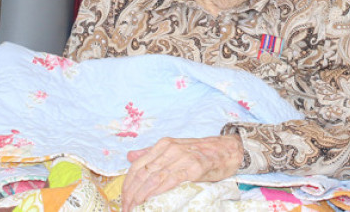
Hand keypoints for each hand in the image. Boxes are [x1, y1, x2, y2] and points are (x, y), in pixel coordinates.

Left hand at [121, 135, 242, 210]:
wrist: (226, 151)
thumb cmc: (200, 152)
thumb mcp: (174, 148)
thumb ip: (151, 153)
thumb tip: (129, 156)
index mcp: (163, 144)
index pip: (138, 165)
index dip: (127, 184)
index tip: (123, 199)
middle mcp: (170, 149)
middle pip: (143, 173)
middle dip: (131, 193)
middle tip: (126, 207)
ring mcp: (182, 157)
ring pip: (154, 178)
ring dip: (141, 196)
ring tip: (134, 207)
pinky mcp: (193, 167)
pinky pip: (171, 180)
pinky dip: (158, 191)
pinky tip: (150, 200)